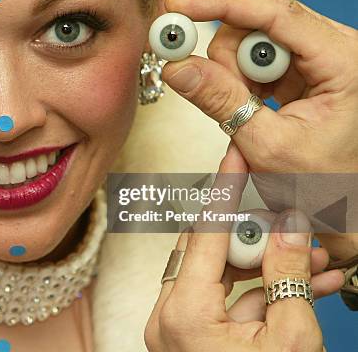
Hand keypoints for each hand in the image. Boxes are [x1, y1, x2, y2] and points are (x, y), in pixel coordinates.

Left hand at [144, 144, 344, 351]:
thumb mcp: (291, 338)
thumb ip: (284, 274)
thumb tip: (288, 222)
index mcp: (182, 315)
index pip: (205, 231)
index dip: (225, 187)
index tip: (237, 152)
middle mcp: (169, 318)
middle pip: (214, 252)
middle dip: (260, 236)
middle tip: (294, 218)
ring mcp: (178, 331)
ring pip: (225, 279)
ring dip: (269, 268)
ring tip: (316, 260)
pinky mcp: (194, 341)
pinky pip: (228, 304)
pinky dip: (261, 295)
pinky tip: (303, 285)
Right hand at [160, 0, 357, 258]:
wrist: (343, 201)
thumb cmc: (324, 182)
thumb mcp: (267, 145)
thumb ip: (221, 102)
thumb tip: (177, 67)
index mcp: (344, 62)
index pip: (276, 13)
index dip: (220, 5)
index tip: (179, 9)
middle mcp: (336, 47)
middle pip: (259, 19)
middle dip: (226, 54)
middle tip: (216, 94)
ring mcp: (319, 54)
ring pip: (252, 35)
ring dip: (231, 70)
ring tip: (242, 110)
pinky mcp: (304, 64)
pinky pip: (256, 53)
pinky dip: (240, 76)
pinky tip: (248, 102)